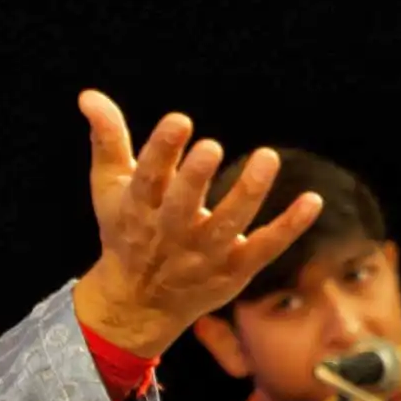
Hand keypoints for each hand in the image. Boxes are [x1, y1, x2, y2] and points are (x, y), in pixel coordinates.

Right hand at [70, 93, 324, 358]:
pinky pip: (265, 248)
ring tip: (267, 157)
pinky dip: (289, 227)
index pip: (147, 180)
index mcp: (137, 210)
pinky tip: (311, 201)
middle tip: (212, 147)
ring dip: (248, 193)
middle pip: (182, 206)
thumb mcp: (109, 187)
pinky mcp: (234, 270)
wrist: (138, 305)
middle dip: (195, 178)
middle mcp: (169, 234)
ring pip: (228, 225)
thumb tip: (89, 95)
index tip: (180, 121)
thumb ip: (108, 139)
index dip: (162, 151)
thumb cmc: (127, 231)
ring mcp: (204, 255)